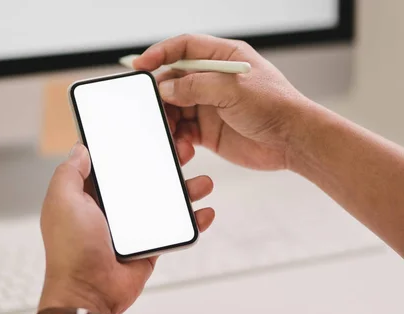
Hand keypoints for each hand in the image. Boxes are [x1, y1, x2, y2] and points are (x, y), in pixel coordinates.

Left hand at [39, 142, 214, 313]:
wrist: (89, 292)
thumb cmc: (71, 249)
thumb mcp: (63, 201)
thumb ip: (70, 173)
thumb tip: (81, 148)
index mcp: (90, 195)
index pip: (113, 164)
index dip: (130, 148)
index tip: (150, 134)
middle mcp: (112, 208)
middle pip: (144, 178)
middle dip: (165, 164)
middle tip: (182, 151)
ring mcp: (133, 227)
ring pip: (164, 200)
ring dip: (185, 189)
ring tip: (202, 182)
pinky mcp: (149, 245)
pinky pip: (174, 228)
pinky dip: (192, 220)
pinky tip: (204, 212)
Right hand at [134, 34, 311, 170]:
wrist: (293, 141)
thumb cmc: (275, 106)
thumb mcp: (233, 89)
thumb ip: (195, 86)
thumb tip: (165, 88)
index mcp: (223, 57)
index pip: (183, 47)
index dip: (159, 53)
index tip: (140, 65)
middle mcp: (213, 79)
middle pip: (173, 80)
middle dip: (161, 94)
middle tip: (153, 108)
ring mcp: (209, 105)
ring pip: (174, 108)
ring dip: (168, 120)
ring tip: (171, 133)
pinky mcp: (208, 130)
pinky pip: (182, 131)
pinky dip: (177, 138)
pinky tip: (182, 146)